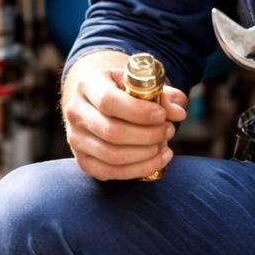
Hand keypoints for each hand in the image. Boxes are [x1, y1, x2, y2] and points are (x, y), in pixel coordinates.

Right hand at [61, 51, 187, 180]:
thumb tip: (178, 112)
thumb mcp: (140, 82)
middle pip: (112, 132)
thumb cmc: (123, 89)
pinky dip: (139, 169)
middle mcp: (75, 112)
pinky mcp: (83, 161)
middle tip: (169, 130)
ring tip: (165, 144)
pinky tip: (158, 159)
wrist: (96, 99)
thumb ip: (162, 94)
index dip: (138, 112)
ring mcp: (76, 139)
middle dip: (148, 135)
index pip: (108, 101)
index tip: (162, 115)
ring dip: (146, 154)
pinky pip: (111, 173)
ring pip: (112, 156)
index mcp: (87, 84)